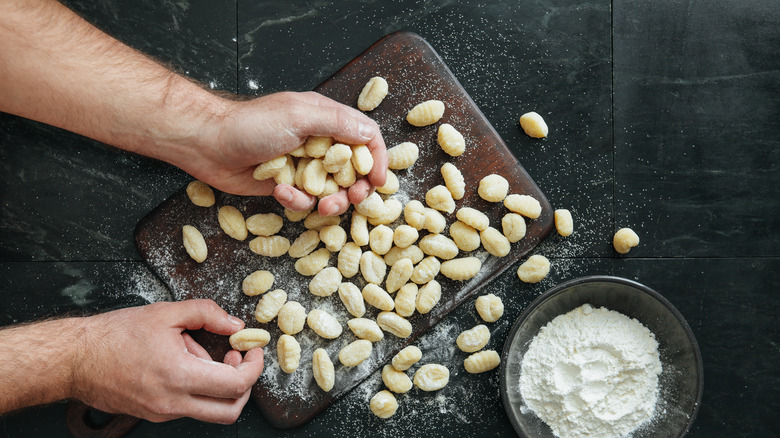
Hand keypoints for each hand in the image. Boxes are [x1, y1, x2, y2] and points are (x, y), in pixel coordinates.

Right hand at [71, 300, 263, 423]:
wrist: (75, 358)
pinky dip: (196, 387)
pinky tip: (181, 362)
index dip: (253, 367)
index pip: (236, 385)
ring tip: (199, 354)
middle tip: (236, 359)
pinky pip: (188, 407)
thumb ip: (207, 314)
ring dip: (217, 385)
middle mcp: (172, 403)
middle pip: (229, 411)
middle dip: (244, 386)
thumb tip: (235, 324)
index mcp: (179, 376)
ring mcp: (162, 413)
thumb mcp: (166, 313)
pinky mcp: (154, 415)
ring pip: (209, 410)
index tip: (252, 351)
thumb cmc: (115, 334)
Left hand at [186, 91, 387, 215]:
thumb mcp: (299, 116)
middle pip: (354, 168)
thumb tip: (370, 135)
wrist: (208, 145)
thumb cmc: (251, 125)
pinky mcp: (287, 184)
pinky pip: (305, 200)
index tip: (379, 181)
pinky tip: (280, 192)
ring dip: (330, 201)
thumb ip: (337, 123)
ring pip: (332, 189)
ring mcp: (303, 165)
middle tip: (353, 199)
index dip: (378, 159)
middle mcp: (318, 141)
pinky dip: (296, 201)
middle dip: (356, 188)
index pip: (365, 136)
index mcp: (325, 118)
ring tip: (320, 207)